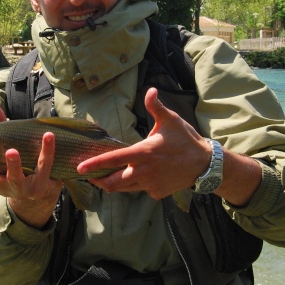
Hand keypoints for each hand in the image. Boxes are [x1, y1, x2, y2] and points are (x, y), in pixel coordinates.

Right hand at [0, 98, 61, 227]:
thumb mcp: (5, 143)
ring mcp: (21, 188)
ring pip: (15, 179)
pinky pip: (44, 167)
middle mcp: (2, 185)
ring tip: (11, 150)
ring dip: (13, 165)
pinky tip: (48, 135)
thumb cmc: (18, 162)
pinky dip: (47, 151)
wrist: (43, 190)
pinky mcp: (41, 185)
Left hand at [76, 88, 209, 201]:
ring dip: (113, 184)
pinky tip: (138, 177)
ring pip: (124, 189)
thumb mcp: (171, 120)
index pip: (113, 160)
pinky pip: (141, 191)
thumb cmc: (186, 140)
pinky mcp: (157, 193)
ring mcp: (150, 185)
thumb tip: (150, 90)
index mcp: (143, 153)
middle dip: (98, 181)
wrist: (205, 164)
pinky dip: (136, 185)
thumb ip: (156, 107)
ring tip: (105, 178)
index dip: (94, 165)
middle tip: (90, 176)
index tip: (80, 168)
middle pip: (112, 183)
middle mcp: (144, 172)